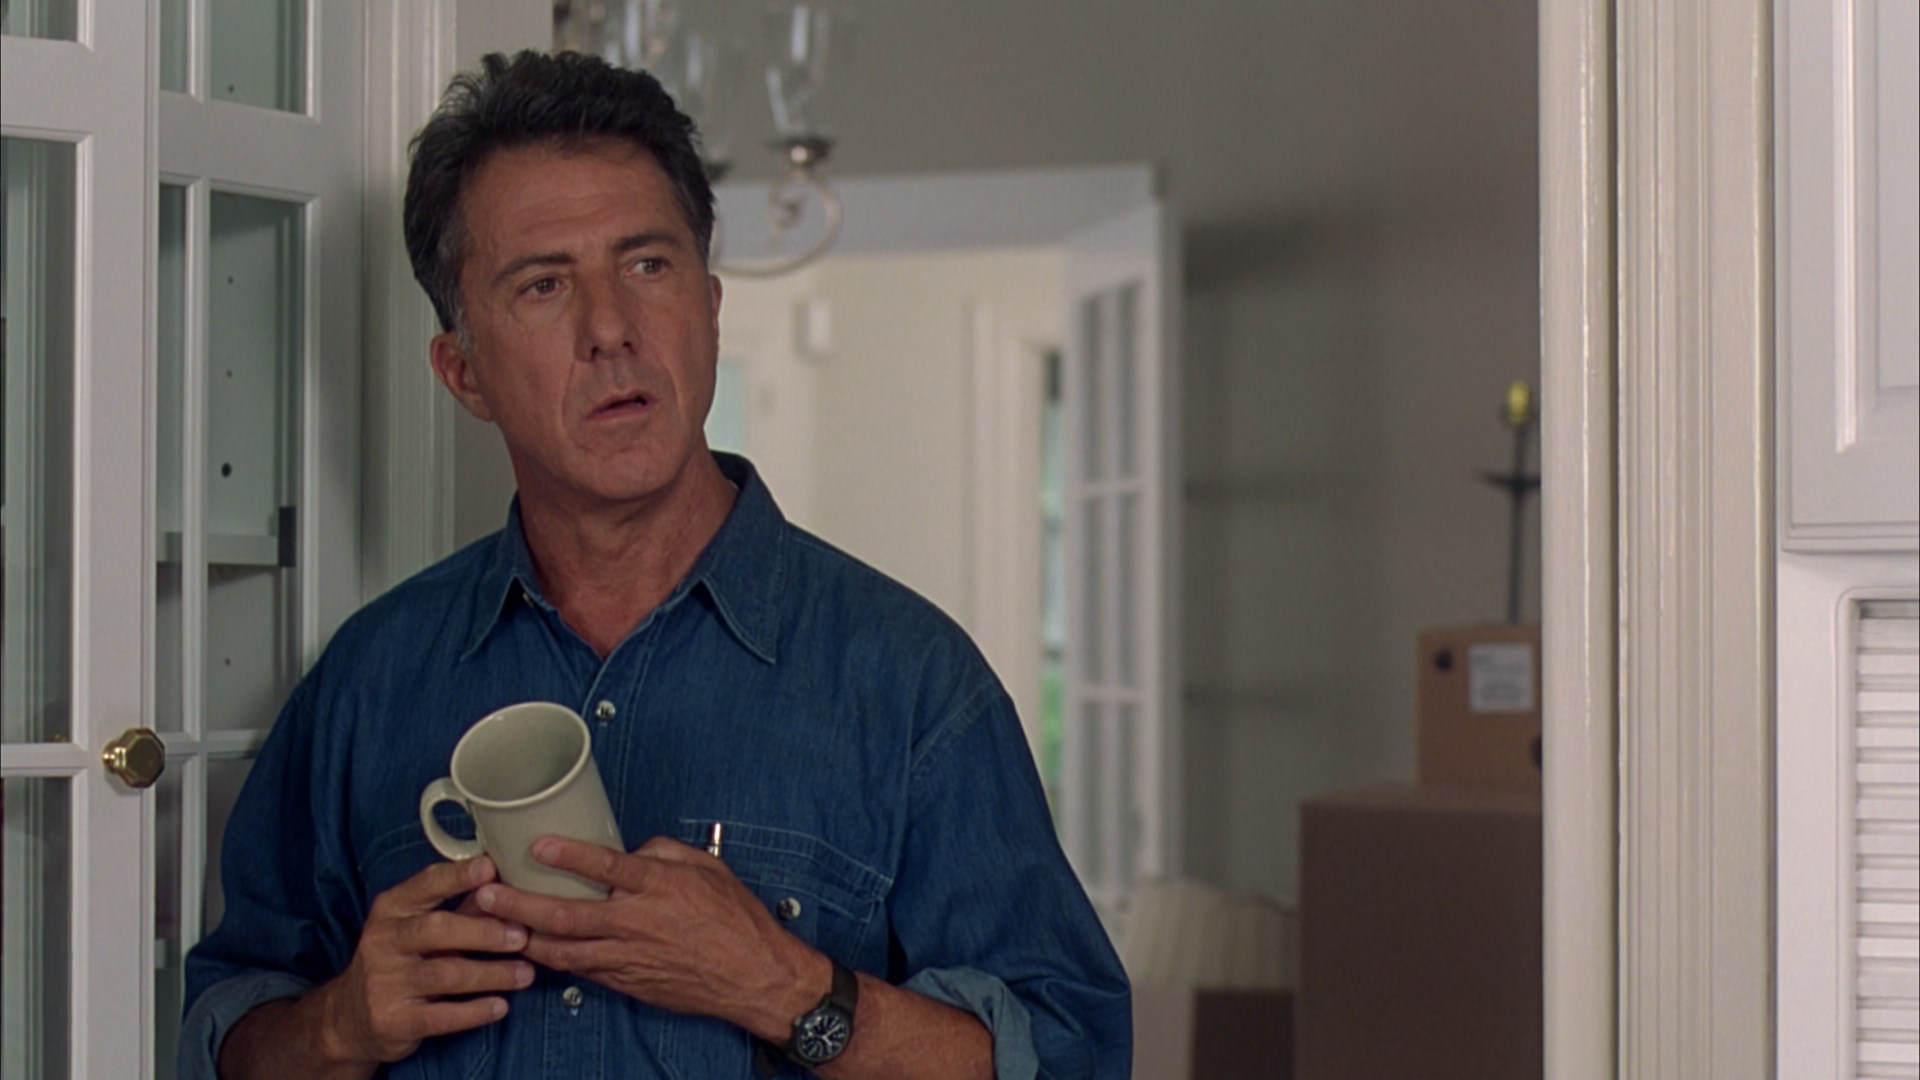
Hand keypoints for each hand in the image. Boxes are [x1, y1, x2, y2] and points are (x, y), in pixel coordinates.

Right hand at [315, 856, 534, 1065]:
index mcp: (391, 909)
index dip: (457, 876)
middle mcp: (382, 941)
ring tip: (525, 974)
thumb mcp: (420, 929)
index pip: (425, 885)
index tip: (490, 868)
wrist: (350, 1018)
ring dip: (491, 974)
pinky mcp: (392, 1021)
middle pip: (437, 929)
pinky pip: (441, 1016)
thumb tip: (506, 887)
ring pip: (445, 974)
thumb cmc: (400, 961)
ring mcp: (383, 982)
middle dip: (484, 931)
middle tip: (522, 936)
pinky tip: (501, 1006)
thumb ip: (460, 910)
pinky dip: (475, 1011)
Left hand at [473, 836, 827, 1040]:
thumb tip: (631, 851)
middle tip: (485, 893)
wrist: (753, 976)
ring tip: (494, 926)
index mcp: (658, 887)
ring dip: (524, 937)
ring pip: (563, 950)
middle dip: (519, 903)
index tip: (535, 844)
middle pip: (565, 914)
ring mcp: (628, 957)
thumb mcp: (707, 866)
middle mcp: (636, 922)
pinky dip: (553, 961)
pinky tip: (533, 951)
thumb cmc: (735, 920)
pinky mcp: (628, 981)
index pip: (605, 865)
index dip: (568, 854)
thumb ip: (663, 852)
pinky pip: (581, 971)